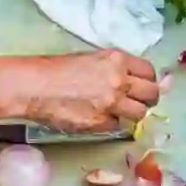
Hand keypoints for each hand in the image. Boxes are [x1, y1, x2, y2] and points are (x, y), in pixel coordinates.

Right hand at [21, 50, 159, 132]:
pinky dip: (110, 123)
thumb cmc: (57, 70)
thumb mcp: (91, 59)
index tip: (143, 85)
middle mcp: (119, 81)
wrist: (34, 86)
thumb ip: (115, 68)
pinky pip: (117, 126)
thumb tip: (133, 80)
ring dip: (132, 114)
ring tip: (119, 112)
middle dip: (148, 99)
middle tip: (139, 102)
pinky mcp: (101, 122)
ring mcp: (112, 103)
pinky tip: (97, 117)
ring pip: (140, 113)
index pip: (149, 72)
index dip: (148, 80)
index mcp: (117, 60)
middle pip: (152, 94)